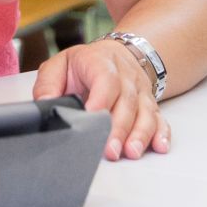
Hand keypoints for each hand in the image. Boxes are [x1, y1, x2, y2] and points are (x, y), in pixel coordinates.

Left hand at [32, 40, 169, 161]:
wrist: (116, 54)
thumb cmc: (85, 63)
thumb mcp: (60, 64)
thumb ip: (48, 85)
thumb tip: (45, 105)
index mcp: (101, 63)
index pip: (105, 80)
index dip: (101, 99)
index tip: (92, 117)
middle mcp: (126, 77)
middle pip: (126, 103)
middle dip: (118, 128)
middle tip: (110, 149)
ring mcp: (141, 92)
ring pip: (146, 113)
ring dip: (140, 135)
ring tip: (131, 152)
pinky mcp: (151, 105)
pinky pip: (161, 119)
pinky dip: (162, 133)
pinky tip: (159, 146)